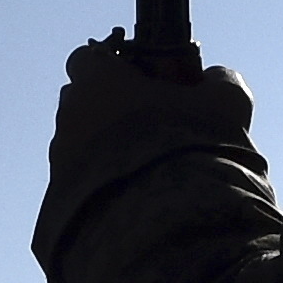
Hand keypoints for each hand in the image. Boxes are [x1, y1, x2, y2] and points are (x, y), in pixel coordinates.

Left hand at [43, 37, 256, 244]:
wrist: (155, 225)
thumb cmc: (187, 149)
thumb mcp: (225, 106)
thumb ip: (222, 82)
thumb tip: (216, 77)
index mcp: (98, 82)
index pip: (88, 57)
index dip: (115, 65)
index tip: (144, 79)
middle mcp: (70, 116)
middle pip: (82, 100)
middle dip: (109, 108)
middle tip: (149, 125)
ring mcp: (59, 160)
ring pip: (79, 143)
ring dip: (105, 150)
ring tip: (145, 171)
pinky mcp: (57, 201)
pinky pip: (77, 185)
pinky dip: (100, 187)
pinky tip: (131, 200)